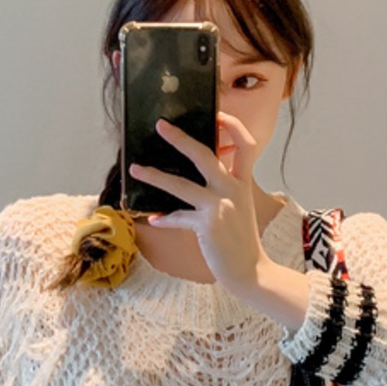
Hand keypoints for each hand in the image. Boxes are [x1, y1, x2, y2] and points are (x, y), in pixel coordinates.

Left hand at [130, 112, 266, 297]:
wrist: (250, 271)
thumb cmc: (239, 239)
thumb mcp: (238, 206)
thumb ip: (223, 187)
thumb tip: (190, 173)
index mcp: (243, 182)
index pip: (246, 145)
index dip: (233, 126)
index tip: (218, 114)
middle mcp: (233, 189)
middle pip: (205, 155)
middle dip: (180, 138)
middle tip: (161, 126)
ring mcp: (220, 206)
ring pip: (181, 185)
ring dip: (155, 176)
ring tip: (136, 169)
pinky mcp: (207, 225)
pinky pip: (178, 217)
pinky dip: (165, 218)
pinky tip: (152, 218)